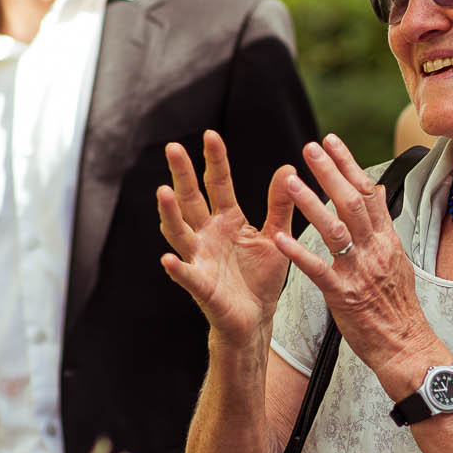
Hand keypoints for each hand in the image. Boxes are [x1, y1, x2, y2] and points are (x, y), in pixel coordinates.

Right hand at [158, 130, 298, 342]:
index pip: (218, 184)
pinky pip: (187, 276)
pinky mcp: (202, 287)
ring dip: (170, 213)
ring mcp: (201, 259)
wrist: (257, 319)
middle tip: (173, 148)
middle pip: (191, 199)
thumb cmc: (261, 277)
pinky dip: (177, 268)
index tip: (211, 134)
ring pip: (180, 232)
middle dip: (182, 174)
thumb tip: (288, 168)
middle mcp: (207, 235)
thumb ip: (280, 205)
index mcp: (227, 220)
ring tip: (163, 192)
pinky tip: (168, 259)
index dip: (214, 161)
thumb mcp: (276, 235)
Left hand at [273, 135, 440, 392]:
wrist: (406, 346)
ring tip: (289, 181)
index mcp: (387, 241)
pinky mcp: (343, 295)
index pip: (369, 192)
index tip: (331, 142)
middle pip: (352, 202)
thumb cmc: (398, 308)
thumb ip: (383, 229)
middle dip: (330, 172)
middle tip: (309, 148)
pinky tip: (279, 238)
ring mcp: (359, 272)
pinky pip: (318, 269)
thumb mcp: (398, 262)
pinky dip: (298, 252)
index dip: (349, 164)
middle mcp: (375, 250)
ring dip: (310, 203)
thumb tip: (377, 194)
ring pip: (334, 229)